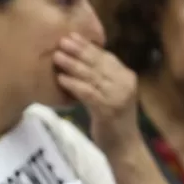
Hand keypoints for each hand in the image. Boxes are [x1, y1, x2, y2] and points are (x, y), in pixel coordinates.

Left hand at [53, 35, 139, 155]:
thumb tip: (80, 61)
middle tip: (62, 41)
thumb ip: (101, 80)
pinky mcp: (108, 109)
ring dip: (72, 65)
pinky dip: (74, 84)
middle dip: (78, 51)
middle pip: (98, 63)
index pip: (106, 57)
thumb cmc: (113, 123)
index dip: (88, 46)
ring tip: (57, 56)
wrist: (124, 148)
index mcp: (126, 77)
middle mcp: (125, 83)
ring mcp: (118, 96)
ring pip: (92, 76)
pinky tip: (61, 78)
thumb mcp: (110, 95)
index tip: (72, 36)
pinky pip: (88, 93)